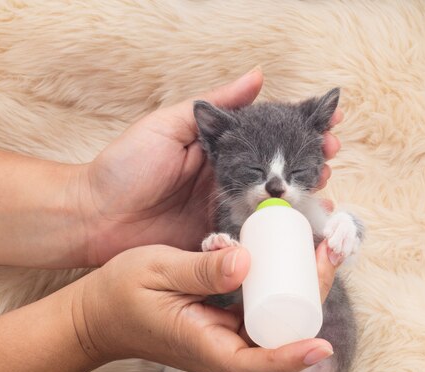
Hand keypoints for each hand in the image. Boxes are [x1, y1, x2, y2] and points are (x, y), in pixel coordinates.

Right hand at [72, 243, 338, 371]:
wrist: (99, 314)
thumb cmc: (120, 296)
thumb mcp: (157, 272)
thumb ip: (200, 270)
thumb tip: (246, 261)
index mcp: (204, 344)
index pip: (253, 364)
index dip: (290, 358)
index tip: (320, 347)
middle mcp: (221, 346)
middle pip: (278, 338)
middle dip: (310, 299)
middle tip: (328, 253)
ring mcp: (225, 334)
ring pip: (275, 320)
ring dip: (302, 288)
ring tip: (321, 248)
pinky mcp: (225, 319)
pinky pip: (261, 306)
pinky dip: (281, 282)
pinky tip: (291, 255)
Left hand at [75, 68, 342, 265]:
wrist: (93, 218)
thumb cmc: (124, 166)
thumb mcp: (168, 125)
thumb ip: (216, 106)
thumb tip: (258, 76)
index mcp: (221, 149)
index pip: (269, 136)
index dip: (300, 130)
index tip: (329, 123)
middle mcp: (230, 179)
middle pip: (279, 170)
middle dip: (311, 162)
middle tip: (331, 157)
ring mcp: (226, 212)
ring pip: (275, 204)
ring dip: (304, 197)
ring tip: (325, 190)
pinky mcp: (220, 242)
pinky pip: (255, 238)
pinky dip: (281, 234)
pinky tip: (302, 229)